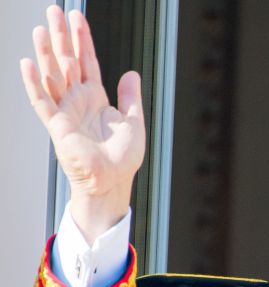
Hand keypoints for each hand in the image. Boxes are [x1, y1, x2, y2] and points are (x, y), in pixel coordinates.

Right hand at [19, 6, 143, 240]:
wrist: (113, 181)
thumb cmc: (122, 157)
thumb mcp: (133, 122)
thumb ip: (130, 97)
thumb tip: (131, 73)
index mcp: (94, 97)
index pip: (86, 60)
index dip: (82, 38)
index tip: (77, 16)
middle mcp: (76, 100)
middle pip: (67, 60)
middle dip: (61, 35)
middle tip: (54, 10)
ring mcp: (65, 110)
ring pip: (53, 75)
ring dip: (46, 52)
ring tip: (41, 28)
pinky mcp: (57, 125)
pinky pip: (42, 101)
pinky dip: (35, 83)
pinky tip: (28, 64)